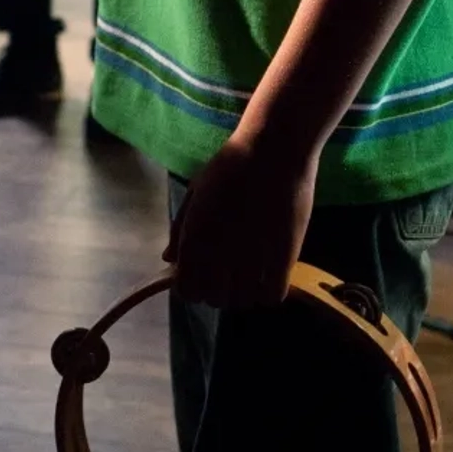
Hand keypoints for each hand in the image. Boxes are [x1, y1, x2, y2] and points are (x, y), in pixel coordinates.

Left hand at [165, 132, 316, 310]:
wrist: (274, 151)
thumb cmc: (231, 166)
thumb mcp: (196, 193)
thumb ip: (180, 230)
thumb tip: (169, 260)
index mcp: (194, 240)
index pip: (187, 291)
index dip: (192, 287)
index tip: (201, 276)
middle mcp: (219, 256)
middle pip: (216, 300)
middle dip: (218, 291)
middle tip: (227, 273)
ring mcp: (252, 260)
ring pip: (244, 301)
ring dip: (244, 292)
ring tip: (250, 273)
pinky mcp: (283, 259)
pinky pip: (272, 296)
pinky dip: (269, 291)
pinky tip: (270, 275)